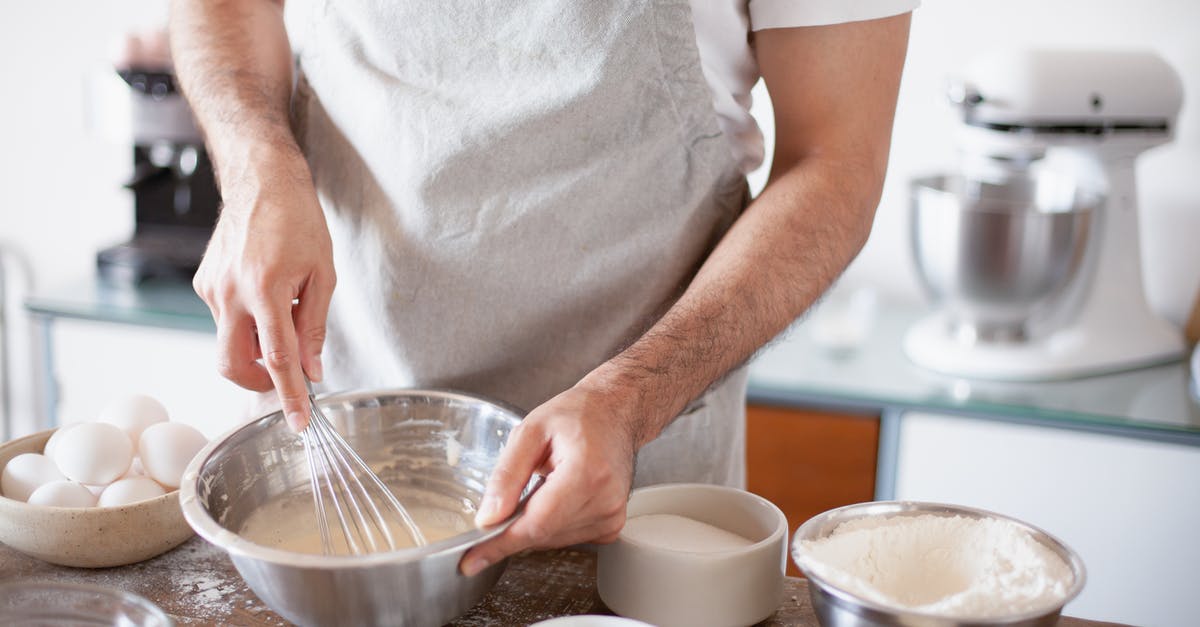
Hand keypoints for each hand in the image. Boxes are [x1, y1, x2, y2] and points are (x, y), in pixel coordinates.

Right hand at [193, 153, 334, 431]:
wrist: (262, 181)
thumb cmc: (299, 221)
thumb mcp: (322, 274)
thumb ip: (314, 327)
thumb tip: (312, 370)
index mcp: (265, 290)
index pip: (277, 359)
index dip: (289, 396)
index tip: (298, 422)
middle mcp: (230, 293)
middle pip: (233, 364)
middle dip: (257, 382)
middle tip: (283, 377)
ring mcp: (211, 289)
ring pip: (230, 341)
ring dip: (256, 343)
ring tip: (282, 309)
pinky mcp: (202, 283)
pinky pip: (224, 318)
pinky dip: (247, 320)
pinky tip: (265, 292)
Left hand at [459, 382, 637, 575]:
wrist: (615, 411)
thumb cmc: (578, 414)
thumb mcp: (530, 431)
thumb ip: (507, 475)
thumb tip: (488, 517)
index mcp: (586, 472)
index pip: (536, 523)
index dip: (500, 543)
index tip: (472, 559)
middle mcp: (605, 499)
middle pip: (542, 535)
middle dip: (513, 527)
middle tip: (504, 501)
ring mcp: (611, 515)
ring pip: (552, 540)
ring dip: (534, 523)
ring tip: (542, 484)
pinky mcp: (611, 524)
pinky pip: (568, 538)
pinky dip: (551, 524)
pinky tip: (556, 496)